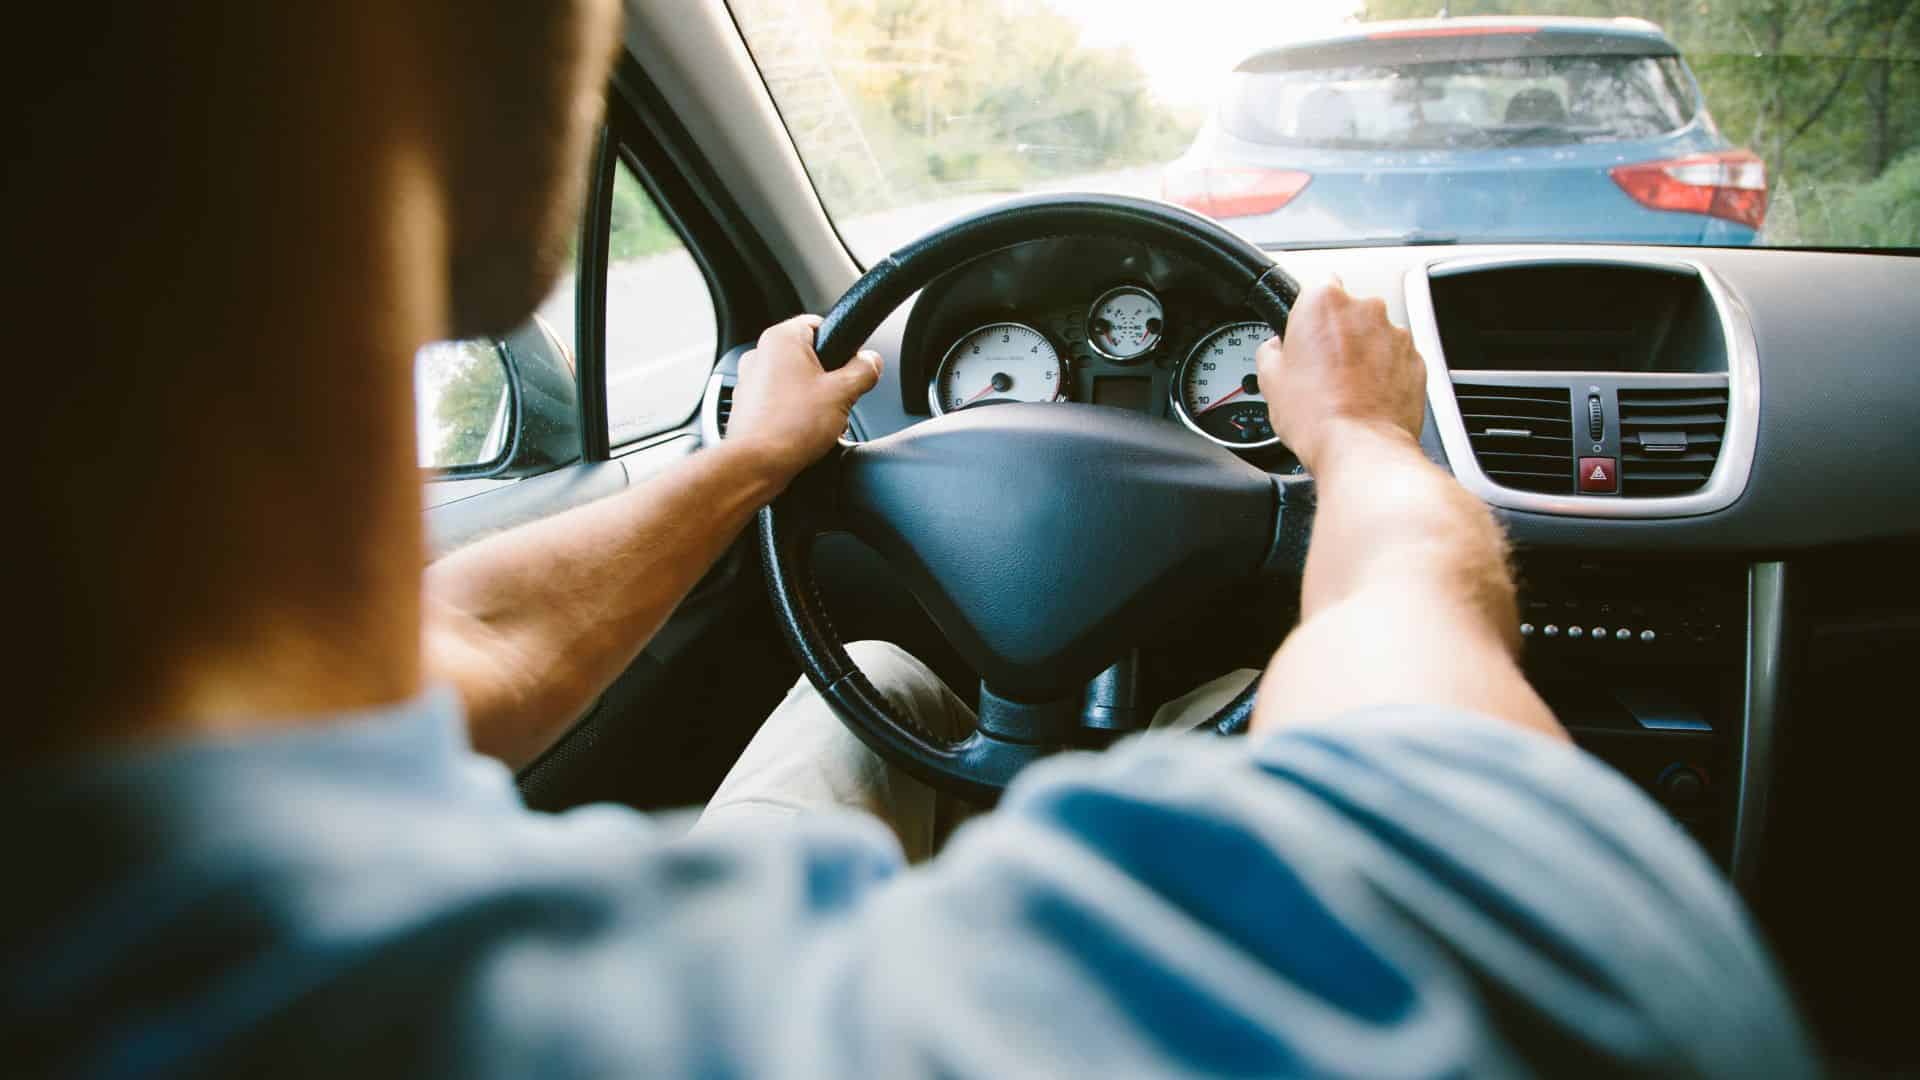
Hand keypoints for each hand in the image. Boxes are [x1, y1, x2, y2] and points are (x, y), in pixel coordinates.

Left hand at [726, 314, 882, 481]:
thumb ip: (864, 370)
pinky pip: (780, 401)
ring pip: (795, 381)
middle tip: (838, 398)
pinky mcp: (748, 406)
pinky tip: (804, 431)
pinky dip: (795, 412)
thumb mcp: (843, 393)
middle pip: (809, 356)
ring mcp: (750, 380)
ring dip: (813, 397)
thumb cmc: (790, 427)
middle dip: (828, 378)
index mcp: (781, 339)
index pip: (819, 324)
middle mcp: (760, 354)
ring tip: (821, 419)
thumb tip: (871, 362)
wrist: (757, 464)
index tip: (851, 364)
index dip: (842, 345)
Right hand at [1256, 281, 1423, 472]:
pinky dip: (1385, 374)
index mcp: (1325, 301)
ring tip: (1345, 390)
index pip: (1316, 286)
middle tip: (1321, 369)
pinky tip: (1366, 399)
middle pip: (1349, 311)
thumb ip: (1271, 349)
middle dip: (1338, 334)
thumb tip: (1276, 349)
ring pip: (1375, 336)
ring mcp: (1396, 335)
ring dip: (1363, 355)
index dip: (1308, 312)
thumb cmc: (1317, 415)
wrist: (1362, 449)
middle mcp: (1366, 309)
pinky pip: (1396, 360)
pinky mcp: (1417, 361)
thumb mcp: (1270, 379)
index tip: (1305, 332)